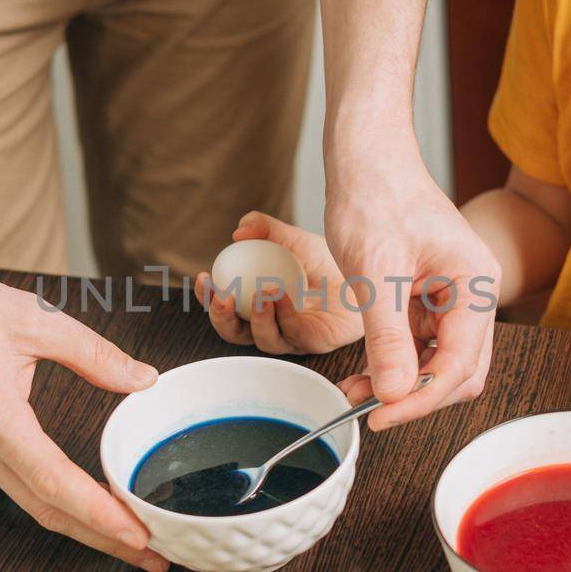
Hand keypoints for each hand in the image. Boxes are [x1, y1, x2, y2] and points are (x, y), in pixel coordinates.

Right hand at [0, 263, 168, 571]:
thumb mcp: (34, 319)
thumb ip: (93, 353)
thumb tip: (141, 378)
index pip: (56, 483)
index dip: (100, 515)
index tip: (139, 536)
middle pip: (48, 510)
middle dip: (101, 538)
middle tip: (150, 556)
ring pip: (30, 502)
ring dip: (79, 523)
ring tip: (124, 534)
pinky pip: (14, 485)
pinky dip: (53, 500)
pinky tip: (79, 499)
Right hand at [196, 212, 364, 354]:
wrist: (367, 272)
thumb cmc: (327, 261)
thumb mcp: (292, 238)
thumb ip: (265, 229)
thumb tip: (239, 229)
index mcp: (257, 304)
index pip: (226, 308)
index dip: (209, 297)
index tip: (203, 278)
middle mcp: (271, 324)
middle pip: (236, 333)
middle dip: (222, 318)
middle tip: (222, 298)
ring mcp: (292, 336)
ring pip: (263, 339)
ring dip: (257, 317)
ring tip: (262, 292)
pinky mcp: (315, 342)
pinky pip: (294, 333)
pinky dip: (284, 314)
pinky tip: (281, 294)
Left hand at [325, 152, 498, 429]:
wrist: (365, 158)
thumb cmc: (375, 197)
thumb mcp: (376, 274)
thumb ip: (389, 338)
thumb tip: (396, 395)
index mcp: (475, 284)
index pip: (459, 365)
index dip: (420, 399)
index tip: (379, 417)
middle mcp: (473, 293)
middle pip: (460, 371)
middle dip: (415, 396)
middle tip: (368, 411)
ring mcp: (453, 297)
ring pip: (439, 363)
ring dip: (402, 384)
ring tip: (354, 393)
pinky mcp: (430, 297)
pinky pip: (420, 345)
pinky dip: (394, 363)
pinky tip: (362, 372)